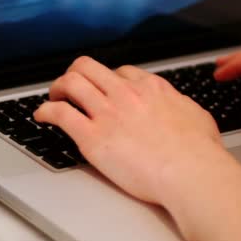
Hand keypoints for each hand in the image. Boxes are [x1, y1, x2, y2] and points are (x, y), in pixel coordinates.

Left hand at [34, 57, 223, 204]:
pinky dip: (44, 111)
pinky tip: (41, 116)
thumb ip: (179, 106)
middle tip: (70, 86)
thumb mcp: (195, 115)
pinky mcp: (92, 136)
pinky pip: (59, 113)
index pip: (119, 71)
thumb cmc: (199, 152)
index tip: (101, 89)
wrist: (192, 173)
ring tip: (53, 98)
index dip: (105, 79)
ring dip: (57, 88)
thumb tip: (177, 105)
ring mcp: (107, 113)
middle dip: (75, 74)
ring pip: (70, 83)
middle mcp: (126, 94)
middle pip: (88, 67)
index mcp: (150, 88)